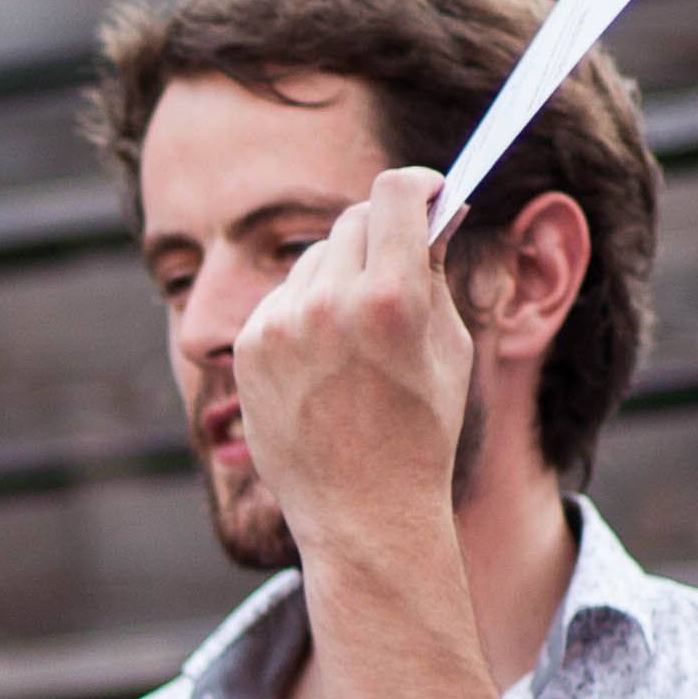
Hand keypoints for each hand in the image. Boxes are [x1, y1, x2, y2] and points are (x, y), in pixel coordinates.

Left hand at [228, 169, 475, 556]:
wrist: (362, 513)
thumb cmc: (420, 432)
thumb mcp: (449, 347)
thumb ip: (435, 271)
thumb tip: (435, 209)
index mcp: (392, 298)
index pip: (394, 191)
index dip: (418, 185)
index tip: (428, 194)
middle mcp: (329, 303)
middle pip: (352, 221)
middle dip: (380, 235)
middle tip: (397, 264)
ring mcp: (280, 325)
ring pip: (314, 261)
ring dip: (339, 276)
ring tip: (359, 333)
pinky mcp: (248, 347)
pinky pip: (282, 300)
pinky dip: (304, 314)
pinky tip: (324, 360)